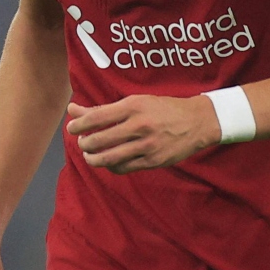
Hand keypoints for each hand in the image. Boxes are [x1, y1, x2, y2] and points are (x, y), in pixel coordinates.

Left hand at [65, 95, 221, 174]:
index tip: (72, 128)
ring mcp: (147, 146)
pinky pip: (123, 168)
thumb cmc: (163, 108)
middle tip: (82, 142)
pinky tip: (108, 161)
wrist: (197, 122)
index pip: (96, 117)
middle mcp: (139, 126)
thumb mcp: (136, 101)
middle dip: (85, 143)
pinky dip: (111, 166)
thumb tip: (72, 109)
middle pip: (99, 140)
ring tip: (89, 155)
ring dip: (93, 158)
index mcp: (134, 106)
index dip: (79, 125)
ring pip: (109, 157)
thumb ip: (103, 108)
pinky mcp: (153, 161)